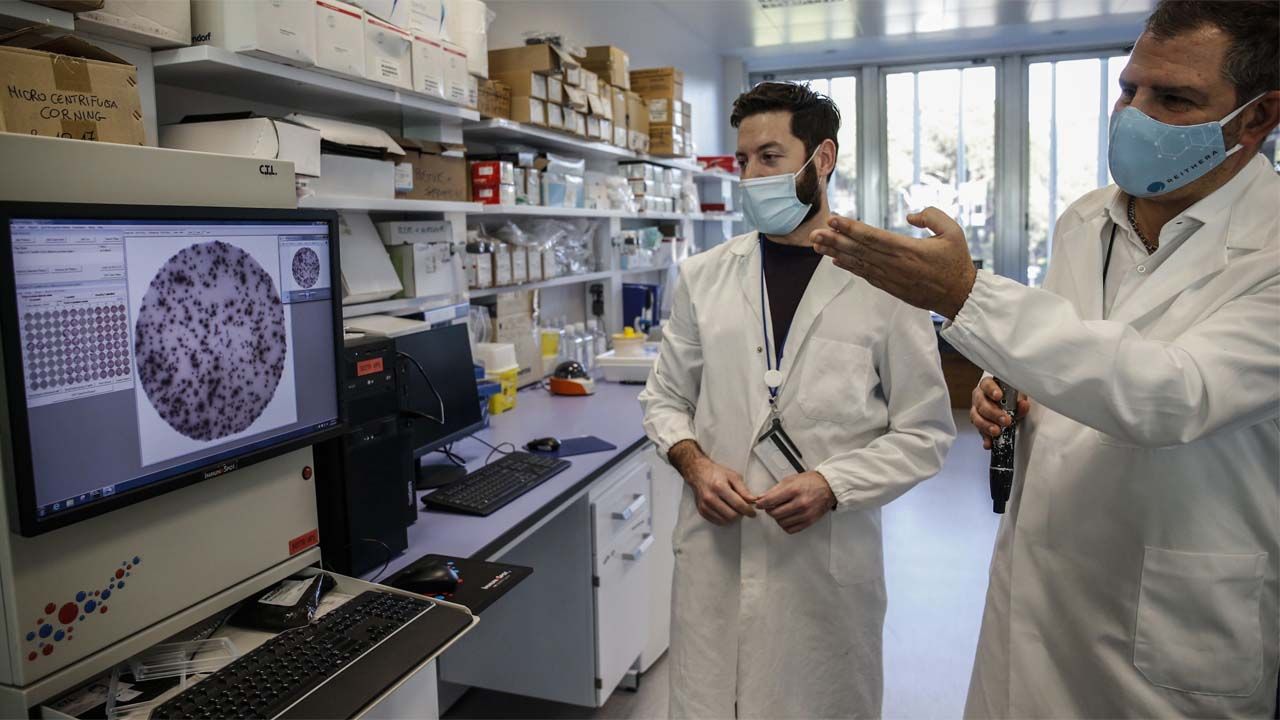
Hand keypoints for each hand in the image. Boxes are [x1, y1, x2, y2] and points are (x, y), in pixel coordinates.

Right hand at [683, 456, 757, 525]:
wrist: (699, 474)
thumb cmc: (717, 473)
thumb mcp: (733, 477)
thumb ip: (744, 490)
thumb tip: (753, 501)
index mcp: (719, 487)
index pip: (738, 504)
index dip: (748, 510)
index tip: (753, 513)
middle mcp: (710, 497)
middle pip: (732, 515)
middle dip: (741, 514)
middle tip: (743, 509)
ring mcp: (705, 506)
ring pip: (725, 520)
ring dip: (733, 517)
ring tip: (734, 509)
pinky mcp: (702, 511)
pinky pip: (718, 522)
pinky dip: (725, 519)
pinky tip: (726, 511)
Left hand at [755, 471, 835, 534]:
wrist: (828, 487)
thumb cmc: (811, 482)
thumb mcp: (790, 480)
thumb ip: (774, 490)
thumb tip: (761, 498)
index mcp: (794, 490)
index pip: (770, 501)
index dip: (761, 503)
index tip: (759, 504)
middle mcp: (800, 503)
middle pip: (775, 513)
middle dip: (769, 510)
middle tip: (770, 506)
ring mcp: (805, 514)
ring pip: (781, 522)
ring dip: (778, 518)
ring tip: (781, 510)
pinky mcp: (809, 521)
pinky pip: (790, 529)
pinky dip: (785, 525)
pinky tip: (787, 517)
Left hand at [810, 208, 977, 319]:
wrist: (960, 296)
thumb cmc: (957, 262)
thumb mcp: (953, 232)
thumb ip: (932, 216)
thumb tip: (910, 215)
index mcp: (908, 250)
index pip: (872, 237)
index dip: (851, 228)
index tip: (833, 220)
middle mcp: (895, 265)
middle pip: (859, 250)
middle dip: (834, 240)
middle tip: (814, 233)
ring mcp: (891, 278)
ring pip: (859, 263)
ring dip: (836, 253)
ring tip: (817, 245)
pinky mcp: (891, 288)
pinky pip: (866, 275)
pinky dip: (850, 267)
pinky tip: (836, 260)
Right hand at [971, 377, 1030, 449]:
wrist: (1007, 405)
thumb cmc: (1009, 396)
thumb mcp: (1017, 395)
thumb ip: (1020, 400)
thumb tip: (1023, 404)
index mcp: (987, 385)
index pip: (986, 385)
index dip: (991, 390)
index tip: (999, 396)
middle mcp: (979, 397)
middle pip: (981, 404)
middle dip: (993, 413)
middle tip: (1005, 420)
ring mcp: (977, 410)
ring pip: (976, 418)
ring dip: (987, 426)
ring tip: (997, 431)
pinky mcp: (979, 424)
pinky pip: (979, 431)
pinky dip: (985, 438)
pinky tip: (989, 442)